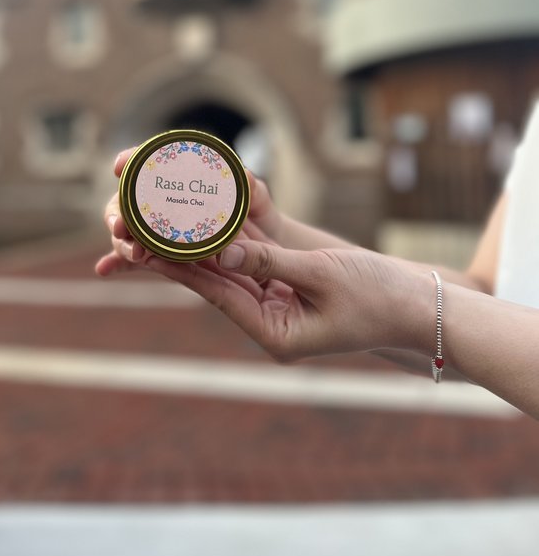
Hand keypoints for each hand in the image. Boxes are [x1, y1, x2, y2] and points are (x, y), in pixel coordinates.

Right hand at [94, 149, 280, 277]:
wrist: (268, 254)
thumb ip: (251, 189)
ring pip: (129, 232)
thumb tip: (243, 174)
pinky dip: (117, 263)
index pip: (150, 163)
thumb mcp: (258, 201)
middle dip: (118, 211)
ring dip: (120, 241)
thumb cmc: (262, 218)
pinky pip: (137, 259)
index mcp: (184, 177)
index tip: (119, 165)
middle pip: (129, 200)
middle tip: (120, 226)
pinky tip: (103, 270)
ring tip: (131, 253)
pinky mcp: (164, 257)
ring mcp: (162, 231)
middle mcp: (166, 201)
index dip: (132, 160)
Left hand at [143, 240, 431, 362]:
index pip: (217, 294)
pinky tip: (204, 221)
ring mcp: (277, 307)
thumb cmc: (379, 296)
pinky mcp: (287, 289)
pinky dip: (228, 242)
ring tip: (157, 222)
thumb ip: (270, 262)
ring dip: (197, 246)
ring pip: (227, 271)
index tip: (147, 245)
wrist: (418, 308)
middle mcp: (268, 324)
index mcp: (275, 334)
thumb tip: (220, 252)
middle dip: (178, 257)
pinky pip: (249, 263)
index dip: (182, 267)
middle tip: (136, 231)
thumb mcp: (322, 276)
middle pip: (214, 285)